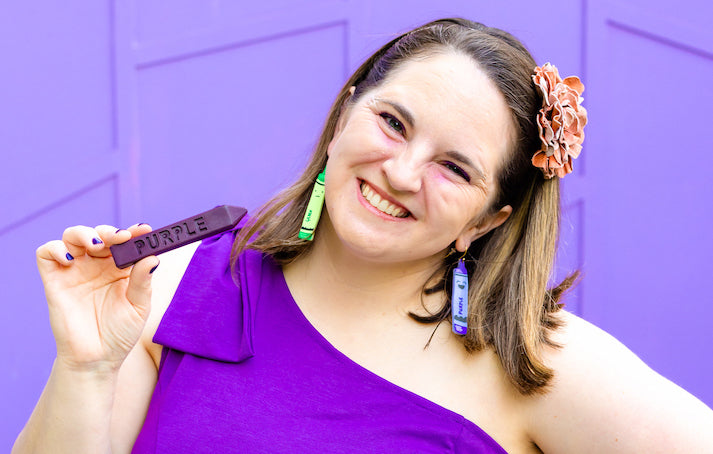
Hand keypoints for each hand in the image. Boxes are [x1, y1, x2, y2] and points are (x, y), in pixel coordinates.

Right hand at [36, 224, 158, 372]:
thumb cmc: (120, 333)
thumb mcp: (139, 307)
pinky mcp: (54, 280)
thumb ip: (143, 281)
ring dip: (84, 233)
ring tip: (96, 244)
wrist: (96, 360)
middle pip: (99, 234)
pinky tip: (71, 259)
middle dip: (109, 232)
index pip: (125, 242)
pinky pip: (47, 253)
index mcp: (120, 268)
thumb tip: (153, 257)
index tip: (144, 230)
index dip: (133, 232)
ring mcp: (75, 271)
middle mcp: (97, 265)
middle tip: (120, 237)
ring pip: (72, 236)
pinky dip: (55, 248)